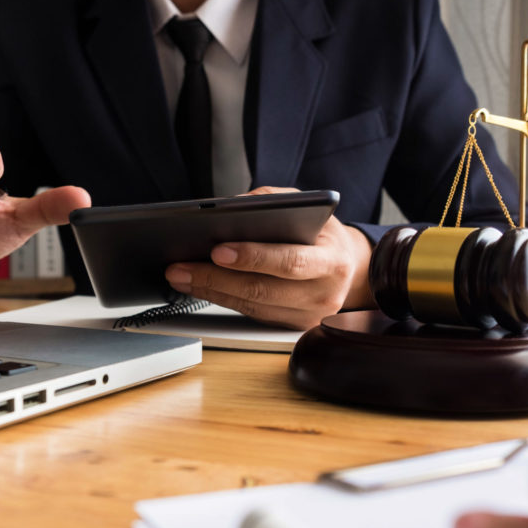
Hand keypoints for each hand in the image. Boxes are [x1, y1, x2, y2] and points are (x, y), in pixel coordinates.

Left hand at [163, 187, 374, 329]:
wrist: (348, 266)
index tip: (217, 249)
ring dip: (210, 291)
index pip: (289, 261)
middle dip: (215, 277)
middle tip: (181, 267)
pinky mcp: (292, 326)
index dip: (252, 257)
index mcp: (333, 261)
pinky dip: (222, 299)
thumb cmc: (321, 233)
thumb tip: (230, 207)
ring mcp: (308, 316)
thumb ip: (272, 201)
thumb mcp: (307, 206)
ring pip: (251, 306)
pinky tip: (199, 286)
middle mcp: (324, 293)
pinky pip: (250, 314)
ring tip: (180, 276)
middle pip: (262, 290)